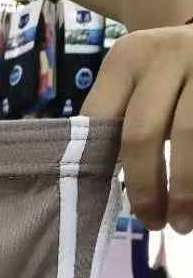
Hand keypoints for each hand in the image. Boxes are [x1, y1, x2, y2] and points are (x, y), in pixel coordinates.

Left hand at [84, 23, 192, 233]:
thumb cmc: (164, 79)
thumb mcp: (135, 87)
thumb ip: (112, 128)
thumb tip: (94, 192)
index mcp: (126, 60)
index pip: (98, 121)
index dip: (98, 169)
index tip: (105, 204)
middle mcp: (165, 55)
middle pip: (142, 133)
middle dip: (146, 187)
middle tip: (153, 223)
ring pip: (191, 134)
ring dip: (186, 189)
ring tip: (182, 223)